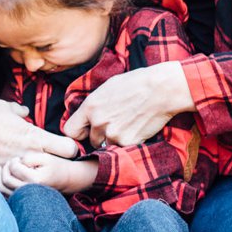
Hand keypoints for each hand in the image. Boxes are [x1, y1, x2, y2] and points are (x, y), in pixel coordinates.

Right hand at [0, 101, 79, 178]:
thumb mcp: (2, 108)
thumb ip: (18, 111)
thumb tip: (25, 111)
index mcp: (34, 137)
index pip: (69, 148)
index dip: (69, 149)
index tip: (63, 149)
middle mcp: (29, 156)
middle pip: (56, 168)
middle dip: (52, 166)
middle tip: (46, 164)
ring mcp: (17, 170)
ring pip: (37, 182)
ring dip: (33, 178)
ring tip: (26, 173)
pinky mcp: (4, 181)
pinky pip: (15, 187)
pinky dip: (14, 184)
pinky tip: (9, 179)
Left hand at [0, 153, 97, 195]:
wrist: (65, 180)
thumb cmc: (54, 166)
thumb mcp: (44, 157)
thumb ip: (28, 158)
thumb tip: (13, 165)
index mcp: (35, 180)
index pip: (13, 168)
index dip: (13, 161)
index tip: (19, 159)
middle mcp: (29, 191)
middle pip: (5, 180)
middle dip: (4, 168)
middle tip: (11, 162)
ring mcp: (25, 198)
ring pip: (2, 189)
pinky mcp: (22, 200)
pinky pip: (5, 195)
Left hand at [63, 61, 194, 146]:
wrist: (161, 89)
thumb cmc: (136, 83)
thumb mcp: (107, 88)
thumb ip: (93, 104)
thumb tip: (85, 116)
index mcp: (90, 107)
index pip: (70, 130)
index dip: (79, 132)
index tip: (87, 130)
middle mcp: (98, 122)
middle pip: (91, 140)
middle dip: (101, 135)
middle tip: (117, 123)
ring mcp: (113, 134)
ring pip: (107, 145)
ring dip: (115, 139)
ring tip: (128, 123)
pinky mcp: (128, 142)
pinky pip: (123, 148)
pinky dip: (129, 141)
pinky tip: (137, 127)